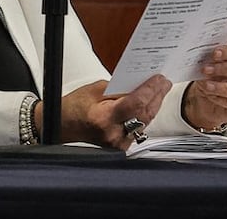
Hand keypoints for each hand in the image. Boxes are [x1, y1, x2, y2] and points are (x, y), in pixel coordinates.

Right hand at [37, 76, 171, 149]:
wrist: (62, 126)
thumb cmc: (74, 108)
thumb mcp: (94, 90)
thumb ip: (118, 89)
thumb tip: (139, 85)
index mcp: (103, 118)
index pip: (136, 103)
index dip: (150, 90)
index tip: (159, 79)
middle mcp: (113, 134)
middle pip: (144, 114)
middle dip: (156, 96)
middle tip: (164, 82)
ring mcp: (118, 144)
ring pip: (145, 123)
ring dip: (153, 106)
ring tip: (160, 91)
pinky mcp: (121, 147)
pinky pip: (139, 129)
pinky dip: (145, 115)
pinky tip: (149, 105)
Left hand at [182, 43, 226, 130]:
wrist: (212, 99)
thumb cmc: (215, 75)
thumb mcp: (213, 64)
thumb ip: (212, 60)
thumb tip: (204, 59)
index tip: (214, 54)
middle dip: (225, 69)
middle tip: (206, 69)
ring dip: (223, 87)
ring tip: (206, 85)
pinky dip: (222, 100)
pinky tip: (211, 95)